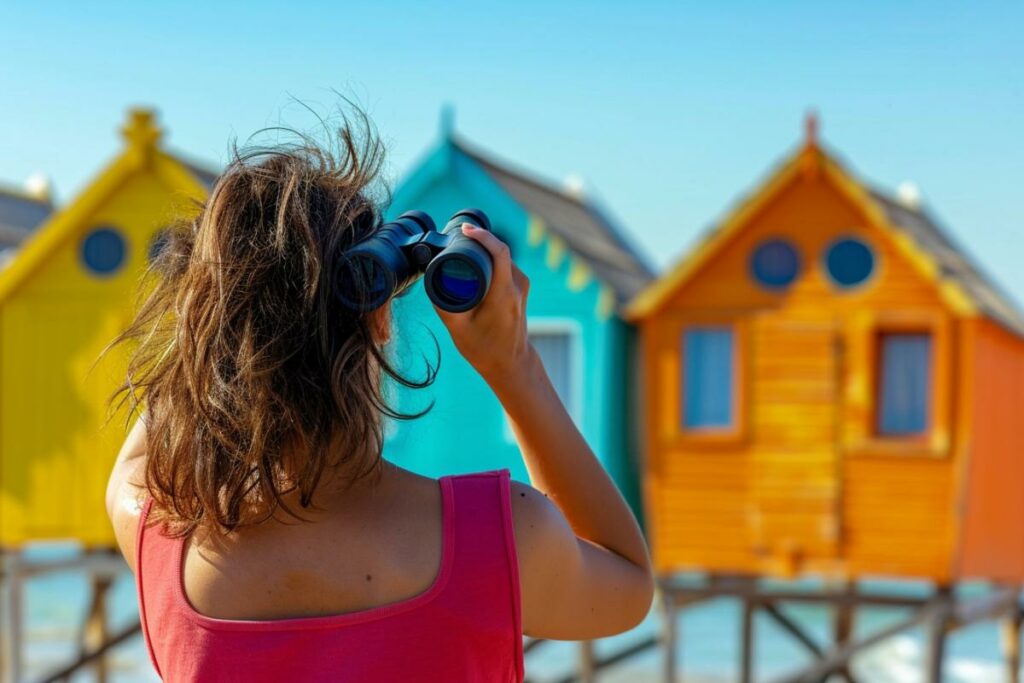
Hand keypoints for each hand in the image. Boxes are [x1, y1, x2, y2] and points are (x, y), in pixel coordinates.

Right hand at [433, 224, 533, 385]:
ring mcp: (522, 285)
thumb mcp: (457, 328)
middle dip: (478, 241)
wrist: (510, 364)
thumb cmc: (485, 349)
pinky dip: (491, 260)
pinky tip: (477, 262)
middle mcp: (518, 285)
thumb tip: (430, 279)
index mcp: (504, 292)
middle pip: (499, 250)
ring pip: (503, 256)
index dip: (482, 235)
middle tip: (456, 240)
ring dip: (485, 251)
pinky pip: (506, 264)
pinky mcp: (521, 287)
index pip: (498, 251)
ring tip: (463, 251)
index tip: (465, 229)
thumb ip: (443, 304)